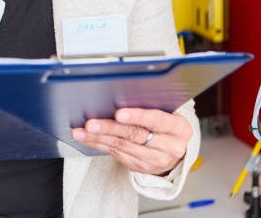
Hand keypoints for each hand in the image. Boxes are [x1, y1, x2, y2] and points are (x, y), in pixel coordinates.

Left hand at [72, 108, 191, 175]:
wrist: (175, 150)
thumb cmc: (168, 124)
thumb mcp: (169, 112)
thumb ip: (151, 104)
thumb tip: (120, 93)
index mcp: (179, 129)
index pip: (157, 121)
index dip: (137, 116)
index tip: (118, 113)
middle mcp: (170, 147)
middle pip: (135, 135)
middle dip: (110, 128)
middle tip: (91, 124)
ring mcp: (155, 159)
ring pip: (122, 147)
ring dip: (98, 138)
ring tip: (81, 131)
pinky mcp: (141, 166)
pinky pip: (117, 154)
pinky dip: (100, 145)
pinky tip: (88, 138)